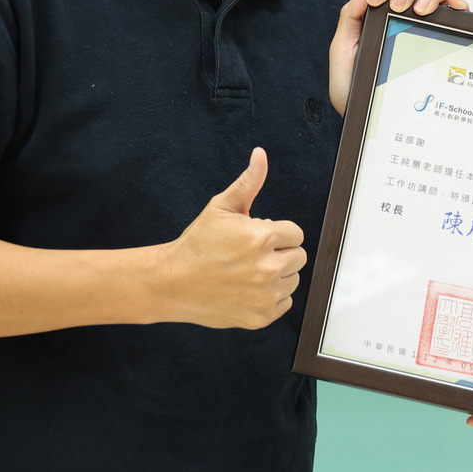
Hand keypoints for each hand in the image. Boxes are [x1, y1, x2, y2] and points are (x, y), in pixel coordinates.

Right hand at [156, 148, 306, 328]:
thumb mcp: (221, 207)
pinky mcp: (261, 316)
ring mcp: (265, 295)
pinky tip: (248, 289)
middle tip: (252, 254)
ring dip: (278, 275)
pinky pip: (285, 302)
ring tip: (248, 271)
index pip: (297, 234)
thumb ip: (248, 182)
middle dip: (281, 253)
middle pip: (299, 257)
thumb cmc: (197, 243)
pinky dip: (271, 296)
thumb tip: (260, 155)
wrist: (173, 282)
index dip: (278, 233)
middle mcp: (268, 268)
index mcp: (263, 238)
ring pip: (293, 280)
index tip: (257, 237)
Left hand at [329, 0, 469, 116]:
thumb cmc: (356, 88)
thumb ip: (349, 18)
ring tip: (421, 11)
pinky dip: (458, 4)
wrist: (373, 122)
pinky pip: (458, 14)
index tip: (375, 2)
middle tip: (397, 6)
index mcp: (381, 14)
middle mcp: (406, 14)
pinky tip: (453, 10)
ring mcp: (428, 25)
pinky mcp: (445, 40)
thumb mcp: (343, 52)